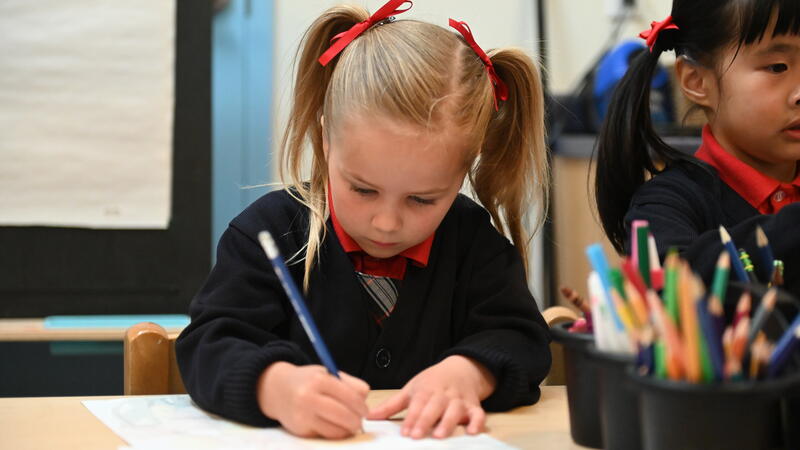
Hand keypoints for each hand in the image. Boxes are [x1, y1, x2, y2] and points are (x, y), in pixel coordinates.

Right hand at [256, 362, 369, 438]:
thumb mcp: (327, 374)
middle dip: (356, 420)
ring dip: (346, 430)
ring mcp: (303, 415)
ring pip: (336, 430)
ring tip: (348, 424)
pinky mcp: (300, 430)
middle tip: (359, 420)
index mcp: (319, 380)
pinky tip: (333, 425)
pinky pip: (325, 435)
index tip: (365, 410)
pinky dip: (333, 433)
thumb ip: (349, 383)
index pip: (349, 396)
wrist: (278, 390)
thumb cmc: (308, 381)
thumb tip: (365, 397)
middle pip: (344, 415)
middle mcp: (309, 397)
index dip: (361, 406)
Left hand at [367, 355, 495, 438]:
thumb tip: (370, 417)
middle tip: (417, 436)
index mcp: (426, 390)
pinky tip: (472, 432)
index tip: (405, 432)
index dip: (412, 418)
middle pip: (434, 407)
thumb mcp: (411, 389)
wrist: (461, 369)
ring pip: (455, 410)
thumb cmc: (432, 382)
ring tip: (440, 435)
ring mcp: (459, 400)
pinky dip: (477, 422)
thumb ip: (391, 405)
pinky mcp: (474, 406)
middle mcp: (443, 395)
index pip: (418, 404)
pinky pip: (478, 414)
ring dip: (448, 422)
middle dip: (426, 421)